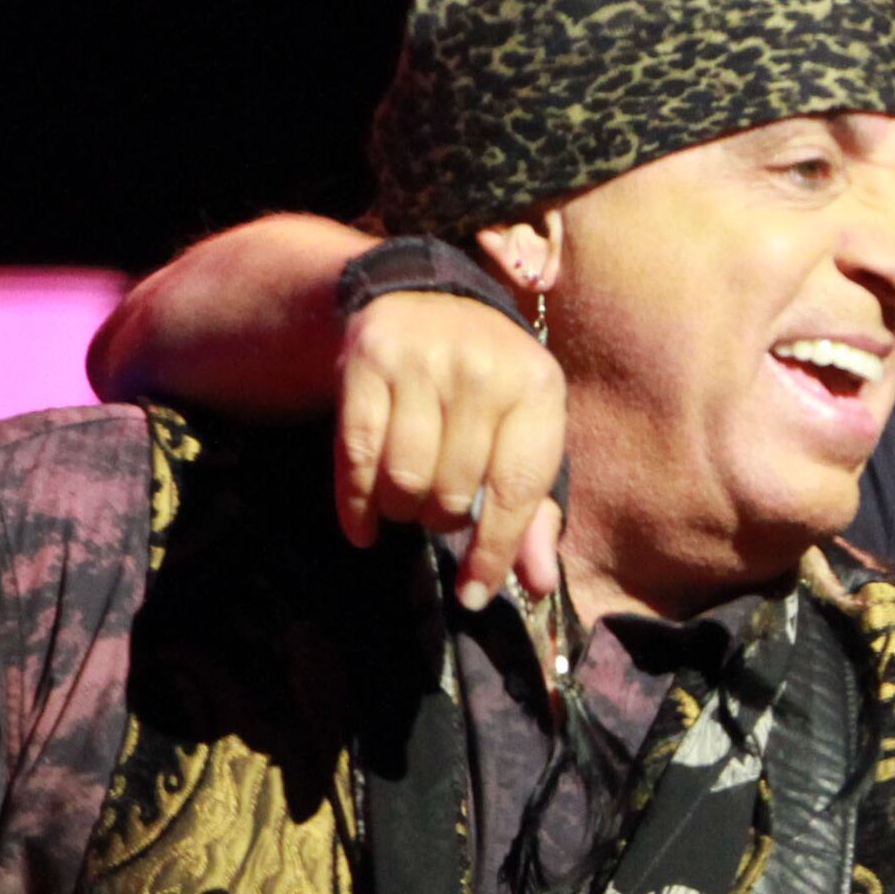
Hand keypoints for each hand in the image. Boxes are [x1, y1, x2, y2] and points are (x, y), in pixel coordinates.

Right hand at [334, 290, 566, 609]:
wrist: (430, 299)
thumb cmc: (489, 388)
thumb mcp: (525, 436)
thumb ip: (535, 513)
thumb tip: (540, 584)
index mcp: (537, 388)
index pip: (516, 489)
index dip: (494, 551)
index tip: (473, 594)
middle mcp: (483, 369)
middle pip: (455, 489)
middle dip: (443, 521)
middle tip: (440, 514)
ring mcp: (423, 360)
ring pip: (404, 478)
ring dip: (402, 511)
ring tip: (409, 504)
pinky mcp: (368, 360)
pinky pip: (355, 456)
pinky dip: (356, 505)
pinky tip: (364, 526)